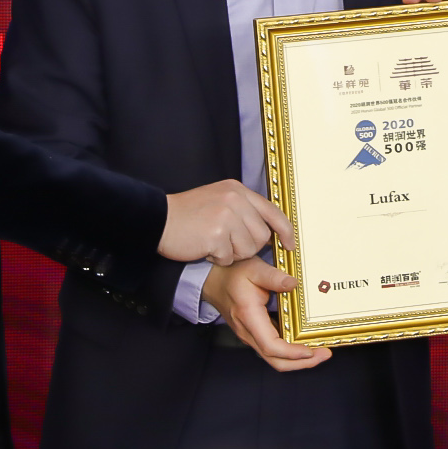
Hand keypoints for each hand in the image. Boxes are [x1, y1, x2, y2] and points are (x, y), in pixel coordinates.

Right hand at [161, 180, 293, 265]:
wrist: (158, 219)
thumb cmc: (187, 215)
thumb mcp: (219, 200)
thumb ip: (243, 210)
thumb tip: (269, 232)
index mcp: (237, 190)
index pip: (272, 211)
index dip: (284, 231)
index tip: (289, 245)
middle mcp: (234, 199)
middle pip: (261, 236)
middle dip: (247, 246)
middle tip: (225, 241)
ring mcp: (226, 216)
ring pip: (248, 249)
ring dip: (232, 253)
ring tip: (213, 242)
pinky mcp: (216, 234)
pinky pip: (229, 257)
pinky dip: (218, 258)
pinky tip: (205, 248)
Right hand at [203, 256, 331, 371]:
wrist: (213, 281)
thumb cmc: (232, 274)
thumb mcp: (253, 268)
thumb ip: (273, 277)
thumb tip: (294, 284)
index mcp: (249, 317)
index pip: (271, 346)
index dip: (292, 353)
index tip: (311, 350)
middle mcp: (249, 332)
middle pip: (275, 360)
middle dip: (301, 363)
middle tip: (325, 354)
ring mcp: (250, 336)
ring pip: (274, 359)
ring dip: (298, 360)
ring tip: (320, 352)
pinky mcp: (255, 335)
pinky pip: (273, 350)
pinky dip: (290, 353)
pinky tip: (305, 344)